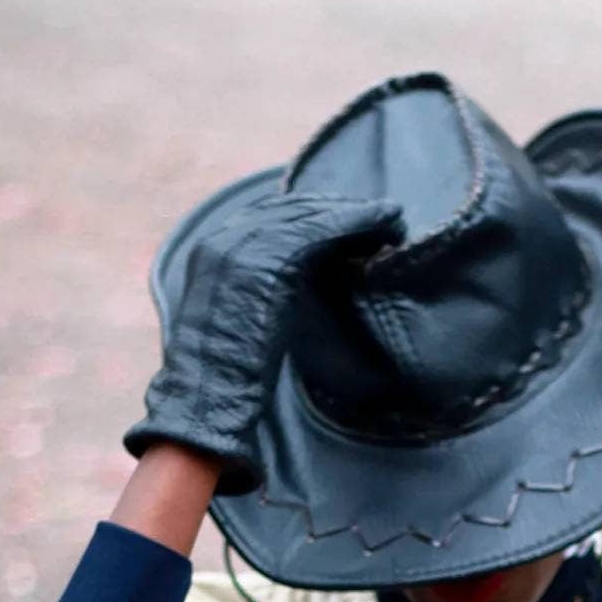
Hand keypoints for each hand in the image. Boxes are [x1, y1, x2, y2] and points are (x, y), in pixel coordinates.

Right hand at [123, 190, 406, 494]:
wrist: (209, 393)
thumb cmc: (225, 374)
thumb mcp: (242, 317)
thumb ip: (262, 291)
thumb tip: (292, 287)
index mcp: (213, 246)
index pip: (273, 214)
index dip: (315, 213)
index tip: (351, 219)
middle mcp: (224, 237)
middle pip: (294, 208)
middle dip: (340, 209)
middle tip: (381, 215)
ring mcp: (242, 247)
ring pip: (310, 215)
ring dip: (356, 214)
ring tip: (391, 219)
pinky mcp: (266, 262)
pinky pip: (319, 232)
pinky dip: (354, 225)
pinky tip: (382, 228)